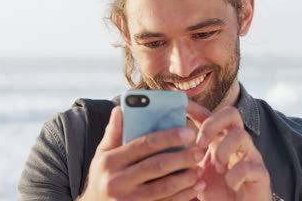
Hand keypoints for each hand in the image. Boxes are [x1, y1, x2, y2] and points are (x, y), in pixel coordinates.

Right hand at [78, 106, 205, 200]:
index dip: (169, 137)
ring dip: (186, 178)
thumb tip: (120, 108)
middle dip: (182, 157)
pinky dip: (183, 196)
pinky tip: (195, 187)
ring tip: (200, 168)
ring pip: (164, 188)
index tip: (189, 132)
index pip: (144, 144)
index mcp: (110, 162)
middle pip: (157, 166)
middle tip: (199, 151)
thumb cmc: (102, 177)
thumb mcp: (101, 155)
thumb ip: (113, 133)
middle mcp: (117, 182)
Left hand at [187, 102, 271, 200]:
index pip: (211, 116)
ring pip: (241, 135)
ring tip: (218, 168)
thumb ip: (187, 158)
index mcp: (221, 140)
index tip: (181, 102)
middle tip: (200, 143)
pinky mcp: (261, 174)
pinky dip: (234, 176)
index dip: (196, 108)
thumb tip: (165, 146)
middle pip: (232, 114)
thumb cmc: (218, 192)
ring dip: (223, 151)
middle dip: (213, 124)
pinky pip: (248, 166)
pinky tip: (230, 184)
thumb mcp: (198, 172)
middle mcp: (238, 143)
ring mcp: (251, 156)